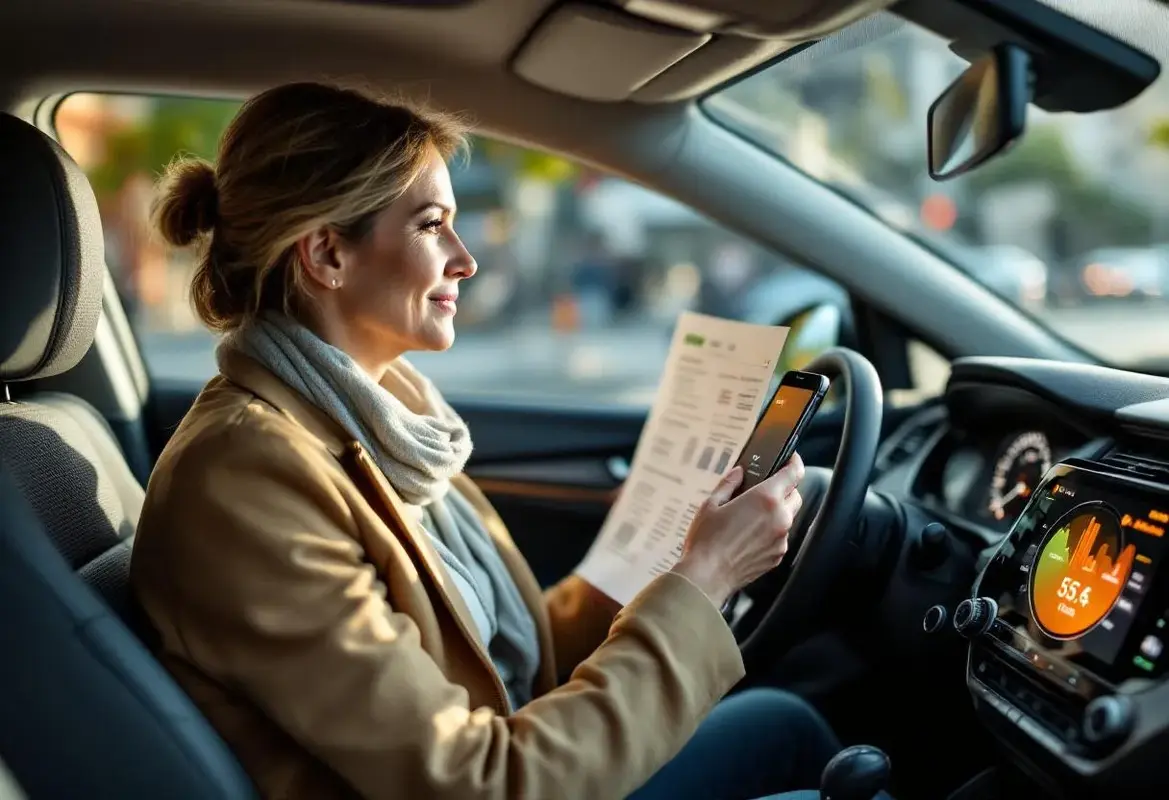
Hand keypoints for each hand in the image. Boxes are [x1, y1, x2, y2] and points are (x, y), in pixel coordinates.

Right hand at [671, 453, 804, 608]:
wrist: (707, 576)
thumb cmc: (707, 541)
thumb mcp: (711, 504)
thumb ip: (729, 484)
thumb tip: (738, 473)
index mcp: (765, 499)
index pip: (793, 474)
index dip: (795, 463)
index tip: (791, 459)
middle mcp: (779, 518)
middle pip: (795, 496)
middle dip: (784, 490)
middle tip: (764, 490)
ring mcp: (781, 539)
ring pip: (788, 518)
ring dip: (776, 513)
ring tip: (750, 517)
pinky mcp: (777, 556)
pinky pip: (780, 537)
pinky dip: (771, 532)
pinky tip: (749, 536)